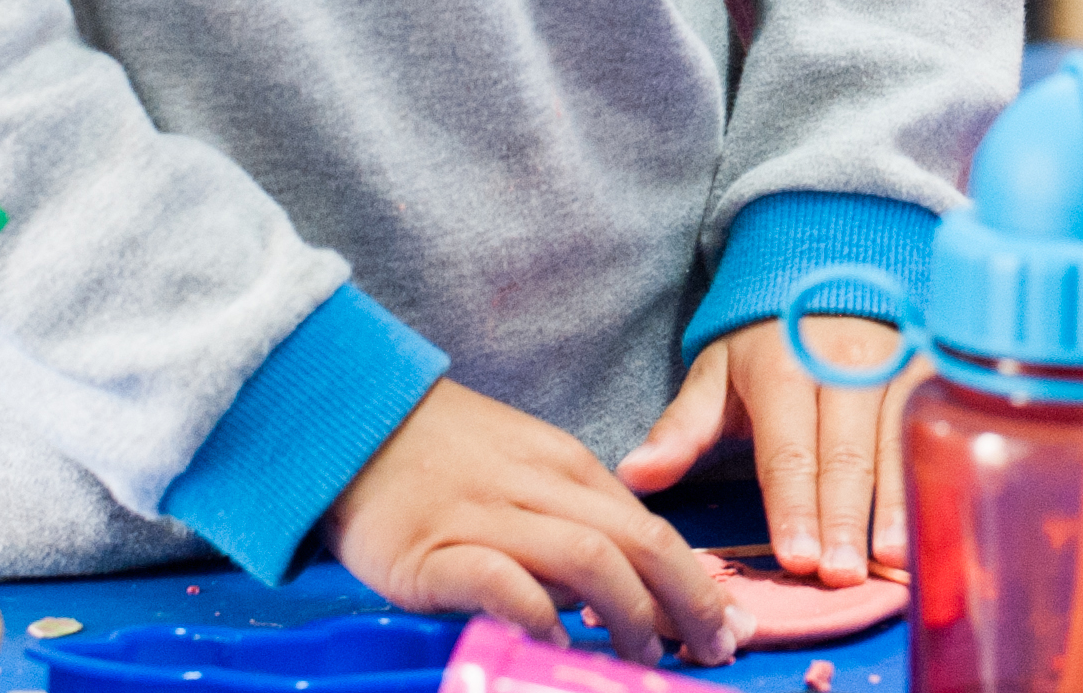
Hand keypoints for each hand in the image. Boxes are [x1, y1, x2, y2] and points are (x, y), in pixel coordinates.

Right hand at [327, 377, 734, 663]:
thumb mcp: (527, 471)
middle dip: (687, 599)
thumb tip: (628, 586)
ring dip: (629, 612)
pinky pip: (498, 579)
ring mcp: (489, 517)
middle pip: (638, 541)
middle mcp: (542, 488)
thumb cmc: (447, 459)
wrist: (357, 426)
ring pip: (586, 557)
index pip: (650, 528)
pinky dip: (536, 612)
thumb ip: (574, 519)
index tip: (725, 622)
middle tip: (714, 647)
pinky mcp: (433, 550)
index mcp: (570, 469)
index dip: (695, 579)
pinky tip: (558, 642)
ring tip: (647, 656)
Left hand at [619, 316, 921, 581]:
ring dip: (896, 504)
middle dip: (845, 519)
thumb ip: (681, 428)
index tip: (797, 558)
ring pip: (898, 441)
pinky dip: (935, 475)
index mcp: (786, 365)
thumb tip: (634, 474)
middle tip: (842, 576)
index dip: (795, 506)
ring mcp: (898, 362)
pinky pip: (936, 426)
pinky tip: (934, 520)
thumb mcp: (716, 373)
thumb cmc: (767, 342)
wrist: (831, 268)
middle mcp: (849, 362)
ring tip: (893, 559)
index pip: (790, 450)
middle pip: (848, 452)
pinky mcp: (933, 368)